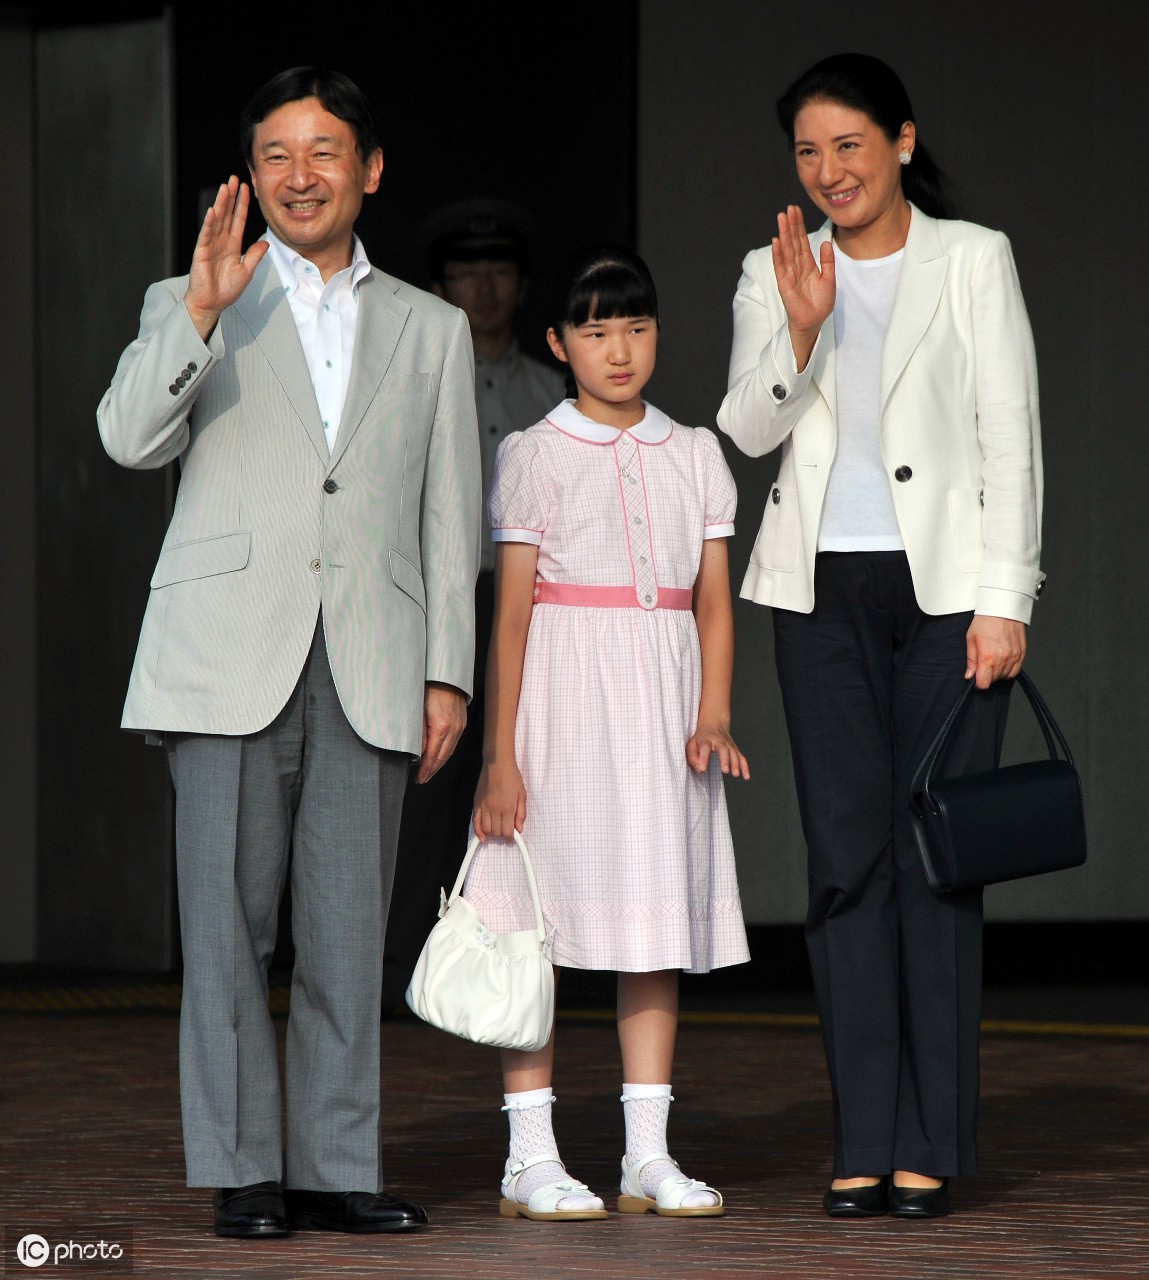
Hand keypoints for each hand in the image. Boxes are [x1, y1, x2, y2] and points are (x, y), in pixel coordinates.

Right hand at [183, 176, 268, 339]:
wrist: (212, 303)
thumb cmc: (226, 290)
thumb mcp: (247, 272)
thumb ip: (255, 256)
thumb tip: (265, 243)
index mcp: (232, 245)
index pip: (238, 220)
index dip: (242, 205)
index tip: (246, 189)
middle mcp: (221, 241)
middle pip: (227, 214)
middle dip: (231, 197)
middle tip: (234, 179)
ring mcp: (210, 245)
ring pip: (217, 220)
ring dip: (221, 203)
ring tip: (225, 188)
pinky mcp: (201, 252)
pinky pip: (206, 235)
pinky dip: (209, 223)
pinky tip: (213, 211)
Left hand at [414, 683, 466, 783]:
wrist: (446, 675)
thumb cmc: (429, 689)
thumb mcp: (417, 710)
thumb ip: (418, 733)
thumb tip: (417, 752)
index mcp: (441, 727)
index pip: (432, 755)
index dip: (425, 769)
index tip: (418, 778)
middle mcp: (453, 729)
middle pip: (443, 757)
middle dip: (432, 770)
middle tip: (421, 780)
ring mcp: (460, 727)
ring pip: (450, 752)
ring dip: (439, 764)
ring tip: (429, 772)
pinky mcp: (462, 723)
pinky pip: (454, 743)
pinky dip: (446, 753)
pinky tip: (439, 757)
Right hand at [473, 760, 526, 839]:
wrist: (497, 764)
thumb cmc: (512, 777)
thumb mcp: (522, 794)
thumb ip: (521, 813)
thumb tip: (519, 829)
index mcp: (508, 808)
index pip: (507, 832)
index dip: (511, 837)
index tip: (513, 836)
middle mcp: (495, 810)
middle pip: (496, 832)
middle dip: (502, 834)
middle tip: (506, 829)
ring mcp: (484, 807)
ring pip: (486, 829)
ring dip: (492, 833)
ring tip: (497, 829)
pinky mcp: (477, 804)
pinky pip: (475, 822)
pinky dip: (478, 832)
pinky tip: (482, 837)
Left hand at [686, 722, 749, 778]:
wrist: (714, 724)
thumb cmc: (701, 738)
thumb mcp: (691, 745)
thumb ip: (693, 758)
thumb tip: (700, 770)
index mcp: (706, 740)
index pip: (704, 748)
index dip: (703, 758)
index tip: (702, 768)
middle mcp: (718, 741)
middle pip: (723, 749)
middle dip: (725, 760)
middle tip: (725, 770)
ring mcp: (728, 744)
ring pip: (734, 753)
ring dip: (736, 764)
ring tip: (735, 774)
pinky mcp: (735, 749)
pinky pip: (741, 758)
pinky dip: (745, 767)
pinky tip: (746, 776)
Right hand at [771, 205, 834, 370]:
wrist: (814, 322)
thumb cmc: (821, 304)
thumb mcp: (829, 279)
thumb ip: (827, 261)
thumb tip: (825, 243)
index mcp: (808, 265)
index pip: (802, 241)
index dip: (799, 226)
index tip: (796, 210)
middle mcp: (797, 267)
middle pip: (793, 242)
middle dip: (791, 225)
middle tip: (788, 208)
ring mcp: (789, 274)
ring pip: (786, 250)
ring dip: (783, 234)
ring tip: (781, 218)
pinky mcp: (784, 284)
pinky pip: (781, 266)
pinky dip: (778, 254)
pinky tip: (777, 241)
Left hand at [965, 616, 1025, 688]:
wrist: (1002, 608)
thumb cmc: (986, 621)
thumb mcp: (971, 640)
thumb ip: (971, 660)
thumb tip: (969, 675)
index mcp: (988, 657)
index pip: (984, 683)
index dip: (978, 684)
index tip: (975, 679)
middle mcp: (1003, 659)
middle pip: (994, 680)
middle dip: (987, 676)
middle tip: (982, 665)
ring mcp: (1014, 657)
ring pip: (1005, 676)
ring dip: (998, 673)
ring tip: (992, 661)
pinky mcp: (1022, 653)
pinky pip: (1016, 670)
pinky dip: (1009, 670)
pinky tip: (1002, 662)